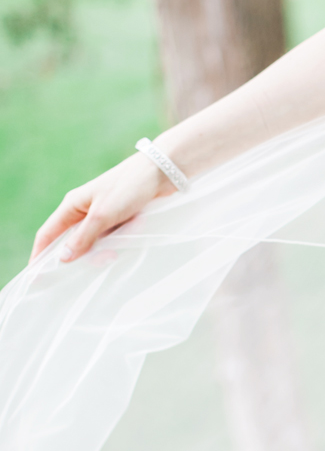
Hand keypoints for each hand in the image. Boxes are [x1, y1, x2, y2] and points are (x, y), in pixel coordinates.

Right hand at [33, 152, 174, 262]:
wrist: (162, 173)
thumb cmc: (129, 188)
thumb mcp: (103, 214)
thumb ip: (83, 237)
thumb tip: (62, 258)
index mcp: (72, 206)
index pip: (48, 235)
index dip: (40, 255)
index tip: (36, 277)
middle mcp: (83, 211)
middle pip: (74, 243)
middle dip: (89, 255)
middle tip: (110, 257)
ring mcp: (102, 215)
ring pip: (97, 243)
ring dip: (112, 245)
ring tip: (129, 234)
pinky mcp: (120, 218)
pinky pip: (115, 237)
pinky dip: (124, 237)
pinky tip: (138, 226)